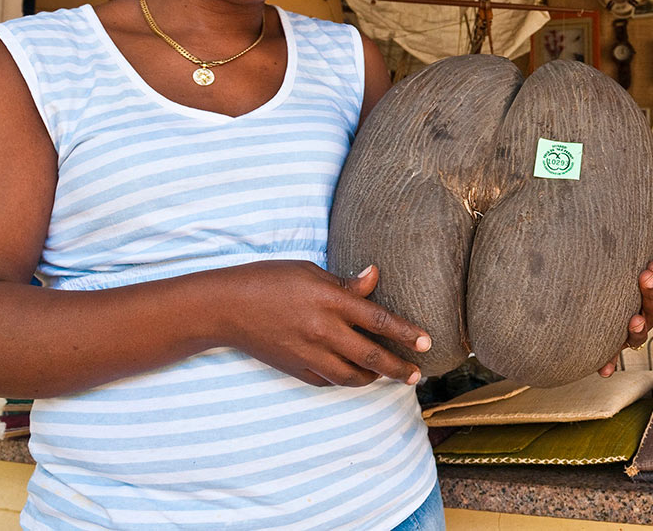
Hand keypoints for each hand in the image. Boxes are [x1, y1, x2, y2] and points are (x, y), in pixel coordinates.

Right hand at [212, 261, 431, 387]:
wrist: (226, 307)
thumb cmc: (270, 280)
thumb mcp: (311, 272)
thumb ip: (346, 283)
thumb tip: (376, 276)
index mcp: (330, 301)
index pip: (378, 320)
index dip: (405, 332)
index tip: (426, 342)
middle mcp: (322, 331)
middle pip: (371, 356)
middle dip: (398, 368)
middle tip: (417, 375)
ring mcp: (308, 353)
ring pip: (350, 376)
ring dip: (373, 378)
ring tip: (389, 376)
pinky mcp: (295, 368)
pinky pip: (327, 380)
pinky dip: (344, 380)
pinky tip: (354, 375)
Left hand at [598, 240, 652, 376]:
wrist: (597, 299)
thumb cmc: (626, 282)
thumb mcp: (644, 268)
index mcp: (652, 299)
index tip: (652, 265)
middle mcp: (644, 317)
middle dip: (650, 294)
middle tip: (645, 276)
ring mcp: (628, 332)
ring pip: (637, 334)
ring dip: (637, 328)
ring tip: (634, 320)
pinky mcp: (611, 344)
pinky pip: (611, 355)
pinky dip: (609, 361)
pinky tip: (605, 369)